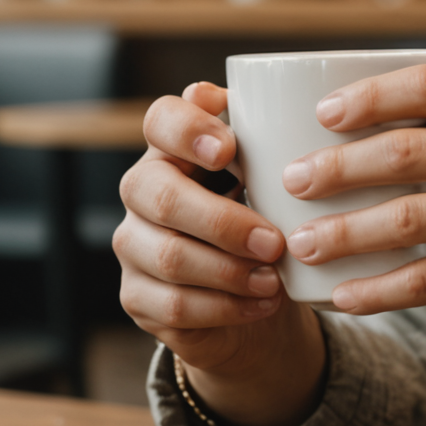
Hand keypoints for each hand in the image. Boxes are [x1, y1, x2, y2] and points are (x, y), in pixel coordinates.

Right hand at [115, 82, 325, 425]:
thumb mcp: (279, 181)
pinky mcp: (138, 296)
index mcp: (175, 148)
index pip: (161, 119)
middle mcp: (143, 190)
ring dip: (230, 271)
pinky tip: (262, 303)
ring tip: (275, 280)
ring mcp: (133, 244)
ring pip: (169, 256)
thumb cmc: (269, 220)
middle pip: (159, 195)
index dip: (187, 129)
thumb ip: (277, 147)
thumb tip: (292, 118)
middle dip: (223, 222)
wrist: (264, 293)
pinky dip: (226, 307)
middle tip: (275, 243)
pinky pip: (174, 304)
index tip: (229, 149)